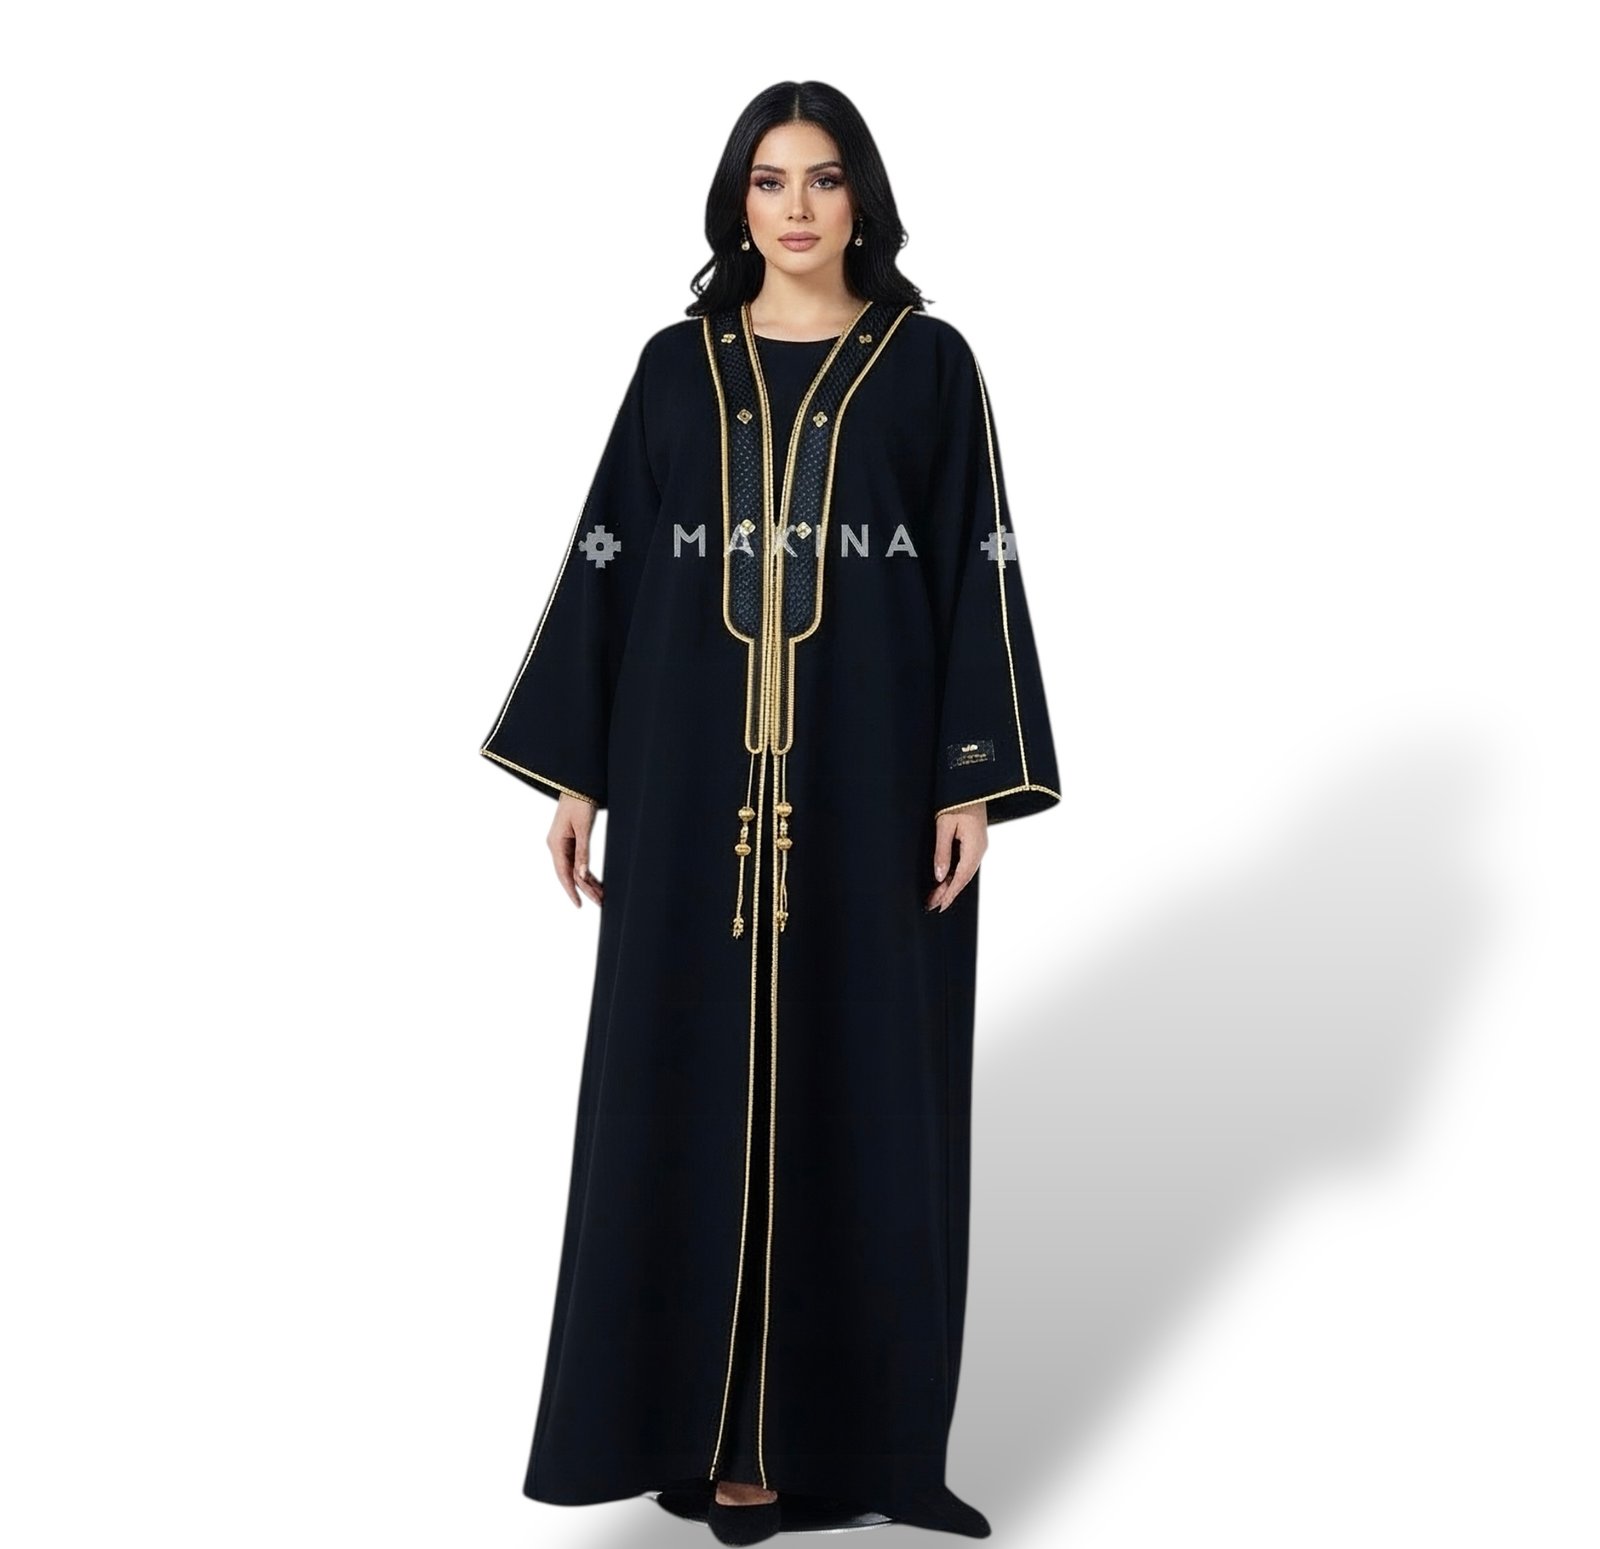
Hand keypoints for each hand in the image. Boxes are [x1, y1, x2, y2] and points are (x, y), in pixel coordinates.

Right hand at [549, 793, 602, 908]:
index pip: (564, 874)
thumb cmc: (579, 801)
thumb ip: (583, 852)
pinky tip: (596, 881)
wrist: (578, 784)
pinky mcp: (570, 841)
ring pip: (575, 869)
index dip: (572, 891)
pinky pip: (577, 861)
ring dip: (588, 882)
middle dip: (586, 889)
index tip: (580, 905)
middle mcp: (557, 846)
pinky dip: (587, 871)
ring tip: (602, 895)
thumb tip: (583, 875)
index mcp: (556, 843)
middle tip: (601, 902)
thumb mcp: (583, 827)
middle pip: (571, 874)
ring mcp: (563, 844)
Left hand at [925, 802, 987, 911]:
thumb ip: (942, 852)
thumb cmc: (955, 801)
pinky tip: (944, 880)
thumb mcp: (944, 826)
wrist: (970, 783)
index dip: (950, 893)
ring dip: (950, 884)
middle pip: (963, 877)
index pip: (961, 876)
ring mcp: (978, 846)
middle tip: (931, 905)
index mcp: (975, 846)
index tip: (939, 906)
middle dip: (948, 892)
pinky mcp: (974, 842)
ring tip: (934, 897)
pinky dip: (954, 874)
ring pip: (964, 871)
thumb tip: (939, 876)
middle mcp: (979, 849)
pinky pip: (965, 863)